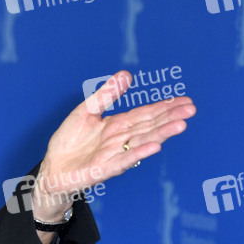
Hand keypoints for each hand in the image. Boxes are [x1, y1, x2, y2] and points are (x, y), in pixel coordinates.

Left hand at [33, 71, 195, 219]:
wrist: (52, 168)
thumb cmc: (68, 143)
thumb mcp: (86, 111)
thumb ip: (106, 95)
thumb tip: (125, 74)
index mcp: (117, 126)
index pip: (145, 114)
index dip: (164, 107)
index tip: (184, 100)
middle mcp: (120, 140)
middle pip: (149, 126)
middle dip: (170, 117)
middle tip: (190, 109)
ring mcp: (114, 155)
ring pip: (142, 142)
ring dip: (161, 133)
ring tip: (180, 125)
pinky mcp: (104, 169)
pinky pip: (124, 160)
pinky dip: (139, 153)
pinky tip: (154, 147)